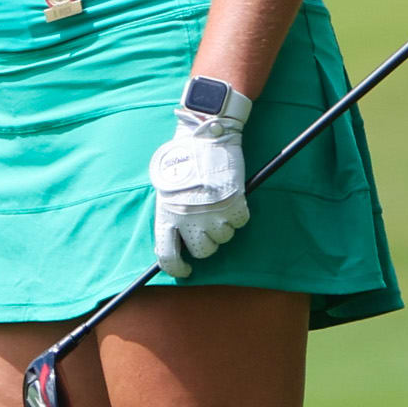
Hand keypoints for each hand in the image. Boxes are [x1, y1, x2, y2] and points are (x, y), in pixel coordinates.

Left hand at [145, 85, 250, 278]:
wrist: (205, 135)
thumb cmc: (184, 160)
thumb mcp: (167, 190)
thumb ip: (171, 215)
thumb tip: (177, 242)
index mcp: (166, 215)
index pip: (167, 257)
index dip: (177, 269)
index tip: (185, 270)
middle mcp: (188, 219)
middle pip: (203, 251)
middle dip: (208, 243)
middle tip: (208, 225)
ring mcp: (212, 214)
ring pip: (224, 238)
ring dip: (224, 224)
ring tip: (218, 202)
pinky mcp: (233, 204)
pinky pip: (241, 221)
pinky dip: (239, 212)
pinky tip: (232, 195)